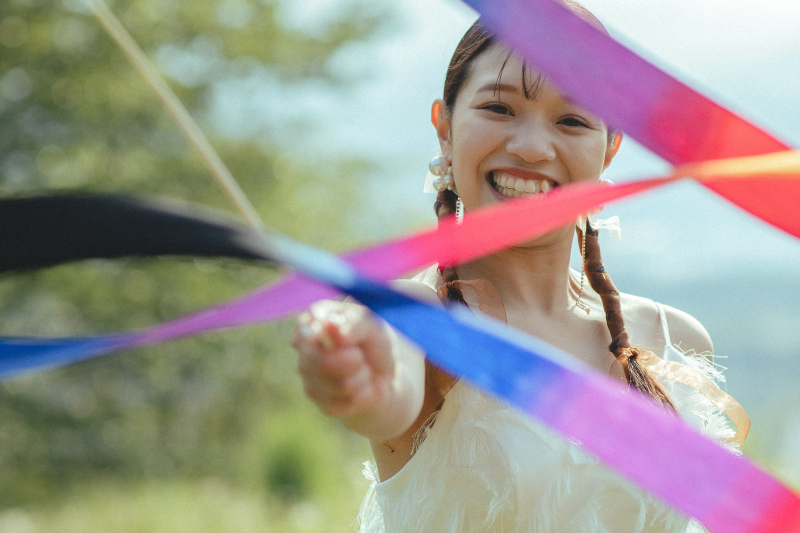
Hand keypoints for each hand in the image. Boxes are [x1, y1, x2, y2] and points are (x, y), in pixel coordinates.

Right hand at [292, 300, 394, 418]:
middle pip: (322, 363)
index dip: (313, 337)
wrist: (385, 373)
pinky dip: (363, 395)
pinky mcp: (321, 401)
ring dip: (362, 377)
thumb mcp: (372, 326)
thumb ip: (353, 323)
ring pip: (339, 385)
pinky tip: (362, 386)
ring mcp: (309, 377)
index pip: (306, 332)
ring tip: (364, 369)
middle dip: (353, 361)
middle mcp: (304, 349)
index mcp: (313, 322)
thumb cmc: (374, 341)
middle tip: (361, 356)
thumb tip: (331, 325)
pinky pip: (345, 403)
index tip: (320, 337)